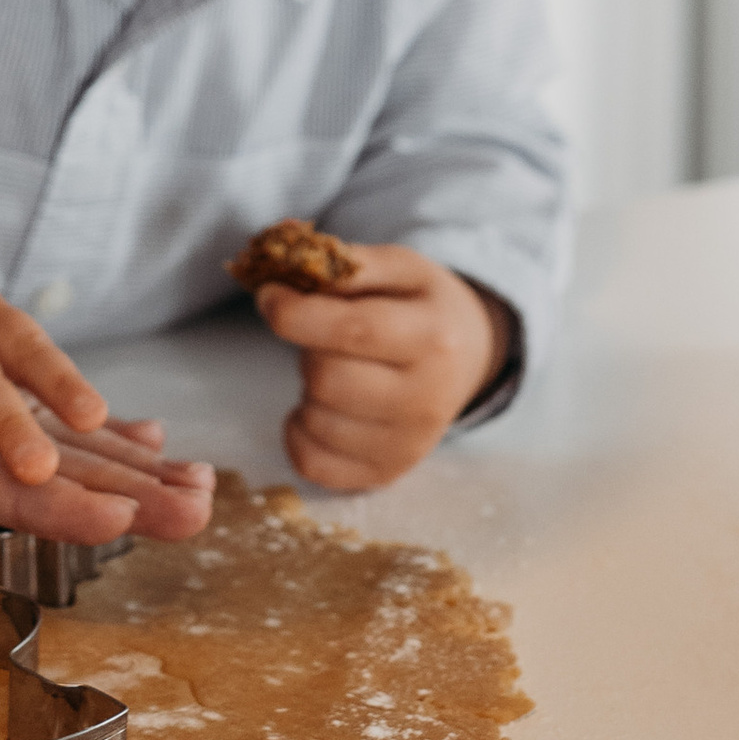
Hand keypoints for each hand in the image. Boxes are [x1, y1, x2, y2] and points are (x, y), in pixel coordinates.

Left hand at [251, 244, 509, 491]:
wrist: (470, 355)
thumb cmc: (422, 305)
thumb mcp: (400, 268)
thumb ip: (345, 266)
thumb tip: (280, 269)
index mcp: (432, 337)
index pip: (351, 330)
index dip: (294, 313)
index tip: (269, 295)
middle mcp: (426, 400)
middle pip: (325, 379)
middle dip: (307, 349)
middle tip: (324, 337)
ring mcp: (407, 445)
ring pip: (315, 422)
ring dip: (305, 389)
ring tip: (334, 368)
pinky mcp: (386, 473)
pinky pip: (312, 463)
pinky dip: (299, 433)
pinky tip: (320, 407)